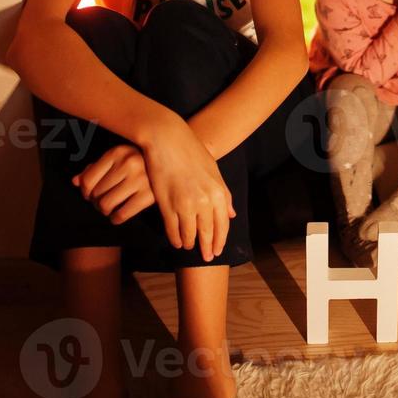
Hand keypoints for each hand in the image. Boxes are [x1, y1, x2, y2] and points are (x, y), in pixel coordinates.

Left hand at [74, 144, 155, 225]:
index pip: (88, 179)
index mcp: (117, 152)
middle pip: (96, 193)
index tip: (89, 194)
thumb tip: (75, 182)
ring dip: (104, 210)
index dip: (84, 191)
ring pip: (107, 204)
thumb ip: (94, 169)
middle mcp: (128, 164)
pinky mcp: (150, 195)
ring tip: (108, 208)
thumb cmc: (138, 160)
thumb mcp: (116, 158)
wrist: (171, 162)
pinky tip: (117, 215)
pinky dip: (115, 218)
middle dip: (95, 201)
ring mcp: (140, 179)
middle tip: (101, 201)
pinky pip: (122, 214)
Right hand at [137, 116, 235, 261]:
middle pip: (208, 232)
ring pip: (189, 234)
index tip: (217, 250)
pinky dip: (175, 238)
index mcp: (218, 192)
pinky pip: (173, 230)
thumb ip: (224, 195)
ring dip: (190, 243)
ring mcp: (185, 204)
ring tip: (189, 247)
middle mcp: (204, 201)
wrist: (168, 140)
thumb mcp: (214, 171)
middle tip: (206, 258)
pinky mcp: (166, 205)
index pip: (223, 224)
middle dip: (207, 248)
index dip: (220, 240)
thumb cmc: (192, 152)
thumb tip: (231, 214)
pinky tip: (177, 242)